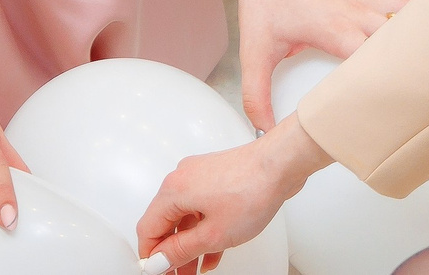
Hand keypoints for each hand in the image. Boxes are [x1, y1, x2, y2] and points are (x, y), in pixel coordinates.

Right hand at [136, 116, 330, 271]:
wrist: (280, 165)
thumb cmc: (252, 190)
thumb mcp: (213, 234)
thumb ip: (182, 250)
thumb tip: (159, 260)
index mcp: (173, 190)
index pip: (148, 229)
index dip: (151, 255)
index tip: (159, 272)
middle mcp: (181, 179)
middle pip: (165, 222)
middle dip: (171, 252)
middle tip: (177, 273)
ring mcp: (198, 176)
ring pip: (185, 216)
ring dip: (189, 243)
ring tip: (196, 268)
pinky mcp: (213, 177)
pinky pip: (200, 207)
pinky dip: (203, 228)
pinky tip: (212, 249)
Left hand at [216, 0, 413, 128]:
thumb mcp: (254, 48)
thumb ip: (255, 92)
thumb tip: (262, 130)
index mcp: (336, 29)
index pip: (377, 62)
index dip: (394, 84)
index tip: (408, 108)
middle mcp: (359, 12)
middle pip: (405, 41)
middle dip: (422, 66)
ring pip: (414, 15)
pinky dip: (427, 9)